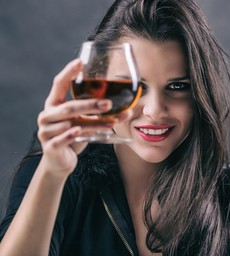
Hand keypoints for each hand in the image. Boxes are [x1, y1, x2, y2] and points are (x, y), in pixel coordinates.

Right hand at [37, 59, 115, 175]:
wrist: (61, 161)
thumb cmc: (74, 137)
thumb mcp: (84, 122)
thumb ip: (97, 113)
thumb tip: (125, 107)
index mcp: (54, 104)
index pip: (58, 84)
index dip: (68, 72)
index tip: (80, 62)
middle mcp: (48, 115)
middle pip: (69, 107)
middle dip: (90, 105)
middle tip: (108, 104)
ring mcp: (46, 131)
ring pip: (71, 124)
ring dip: (93, 124)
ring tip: (111, 123)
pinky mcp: (50, 146)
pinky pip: (62, 139)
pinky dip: (71, 135)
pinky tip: (79, 131)